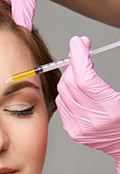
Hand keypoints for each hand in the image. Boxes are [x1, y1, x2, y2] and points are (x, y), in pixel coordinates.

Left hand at [55, 36, 119, 173]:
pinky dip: (67, 92)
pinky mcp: (73, 131)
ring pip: (63, 93)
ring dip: (69, 76)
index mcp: (110, 110)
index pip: (85, 78)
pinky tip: (75, 87)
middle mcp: (91, 120)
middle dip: (73, 63)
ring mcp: (80, 127)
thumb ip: (105, 76)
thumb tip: (85, 56)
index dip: (79, 57)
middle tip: (81, 50)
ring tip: (80, 68)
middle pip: (70, 84)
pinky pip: (62, 105)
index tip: (78, 41)